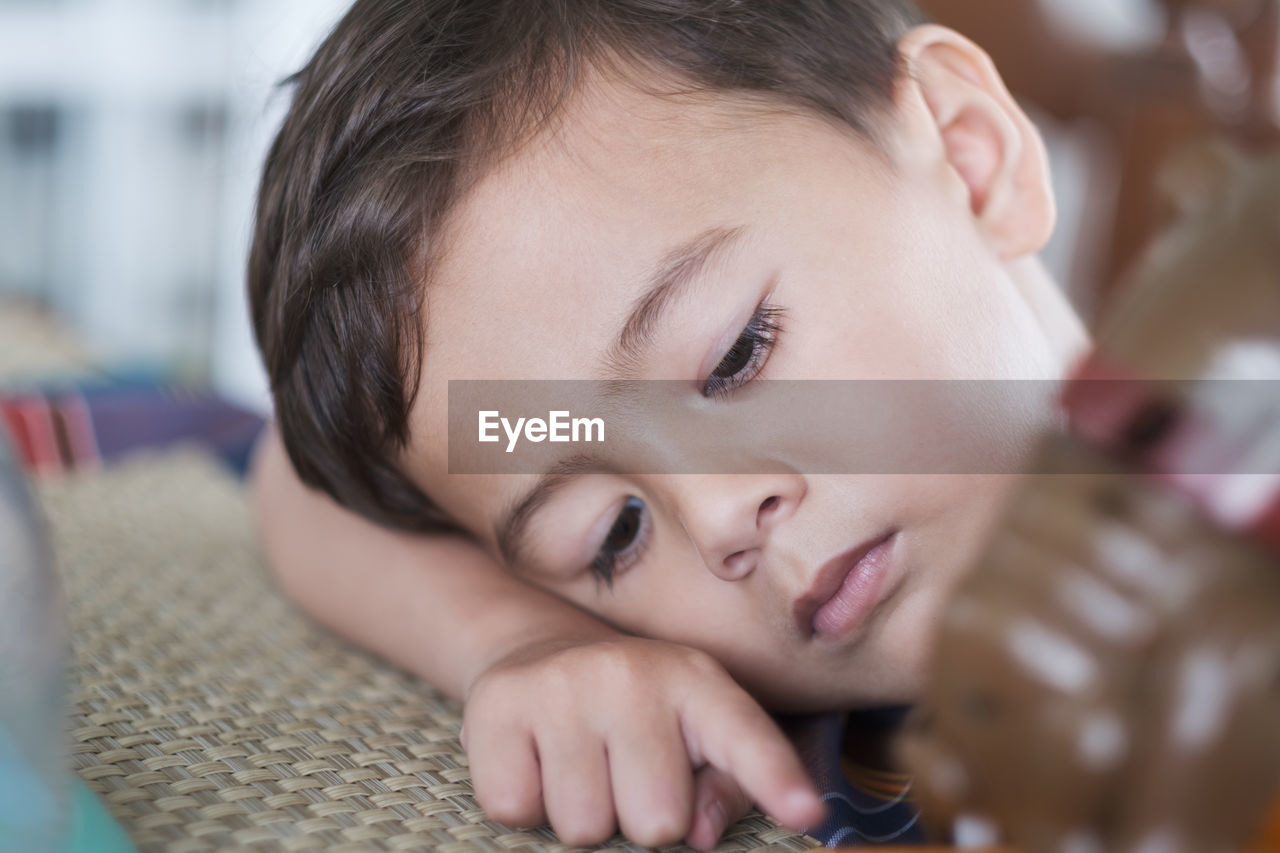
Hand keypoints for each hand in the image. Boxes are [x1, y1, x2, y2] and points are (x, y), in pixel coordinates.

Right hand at [462, 636, 825, 848]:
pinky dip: (523, 805)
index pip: (743, 737)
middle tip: (621, 775)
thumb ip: (723, 787)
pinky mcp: (496, 705)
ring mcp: (561, 685)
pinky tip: (536, 761)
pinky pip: (515, 810)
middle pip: (656, 823)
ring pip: (582, 827)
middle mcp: (631, 675)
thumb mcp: (694, 737)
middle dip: (637, 819)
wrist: (538, 653)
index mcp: (697, 682)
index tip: (805, 812)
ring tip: (578, 766)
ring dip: (580, 816)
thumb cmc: (635, 715)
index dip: (776, 779)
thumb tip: (699, 833)